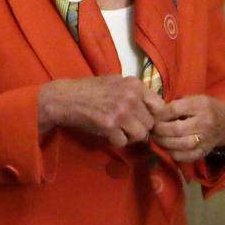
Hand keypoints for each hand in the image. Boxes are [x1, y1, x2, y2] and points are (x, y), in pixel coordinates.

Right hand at [38, 75, 164, 147]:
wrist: (64, 98)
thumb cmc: (89, 90)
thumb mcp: (115, 82)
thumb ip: (135, 92)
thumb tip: (155, 110)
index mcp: (134, 85)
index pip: (160, 106)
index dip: (153, 115)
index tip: (142, 118)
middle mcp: (130, 97)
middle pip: (150, 123)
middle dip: (139, 127)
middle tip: (125, 126)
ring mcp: (120, 112)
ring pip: (140, 135)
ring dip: (129, 136)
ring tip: (117, 130)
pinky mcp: (109, 125)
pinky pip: (123, 142)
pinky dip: (115, 141)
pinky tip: (106, 133)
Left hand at [151, 95, 224, 162]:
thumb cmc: (205, 108)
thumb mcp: (194, 98)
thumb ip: (176, 104)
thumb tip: (153, 111)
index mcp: (201, 106)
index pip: (174, 110)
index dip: (159, 114)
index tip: (150, 115)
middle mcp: (204, 124)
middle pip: (176, 129)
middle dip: (158, 129)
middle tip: (149, 128)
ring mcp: (205, 140)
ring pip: (179, 145)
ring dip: (162, 142)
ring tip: (154, 137)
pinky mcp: (204, 152)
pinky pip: (185, 156)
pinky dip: (172, 153)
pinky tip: (165, 147)